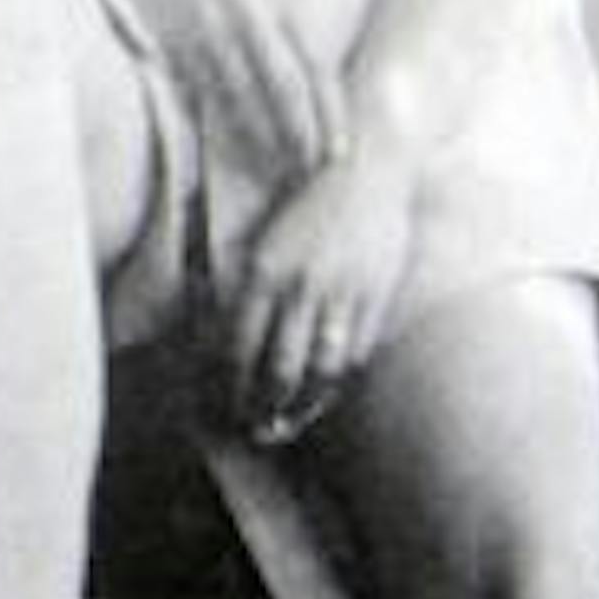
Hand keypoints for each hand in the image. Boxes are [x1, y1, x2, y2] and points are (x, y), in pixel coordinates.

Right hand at [132, 0, 347, 191]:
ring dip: (264, 134)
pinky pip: (208, 93)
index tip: (338, 150)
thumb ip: (298, 33)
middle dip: (300, 130)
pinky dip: (226, 123)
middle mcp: (250, 10)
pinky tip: (239, 146)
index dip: (329, 112)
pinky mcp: (179, 42)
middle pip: (284, 84)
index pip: (315, 65)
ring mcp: (212, 27)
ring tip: (279, 167)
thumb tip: (328, 96)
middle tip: (309, 166)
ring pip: (244, 95)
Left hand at [226, 135, 418, 439]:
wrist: (367, 172)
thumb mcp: (267, 243)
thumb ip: (251, 289)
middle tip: (254, 427)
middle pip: (278, 368)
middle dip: (263, 406)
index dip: (230, 385)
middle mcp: (301, 286)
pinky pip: (352, 354)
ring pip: (319, 370)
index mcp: (264, 270)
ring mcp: (342, 295)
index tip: (223, 405)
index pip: (239, 345)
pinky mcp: (375, 299)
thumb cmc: (309, 207)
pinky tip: (322, 394)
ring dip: (302, 405)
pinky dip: (335, 381)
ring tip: (287, 421)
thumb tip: (229, 340)